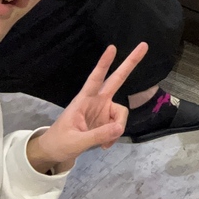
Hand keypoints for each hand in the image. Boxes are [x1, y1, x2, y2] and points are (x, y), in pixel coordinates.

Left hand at [27, 43, 148, 173]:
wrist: (54, 153)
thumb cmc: (59, 142)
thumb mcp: (76, 142)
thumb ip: (98, 135)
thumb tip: (119, 128)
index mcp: (84, 100)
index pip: (95, 78)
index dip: (104, 63)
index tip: (112, 47)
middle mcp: (97, 101)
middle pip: (116, 79)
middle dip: (130, 63)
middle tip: (144, 45)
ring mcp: (103, 110)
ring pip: (121, 113)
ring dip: (118, 127)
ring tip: (106, 143)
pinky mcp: (106, 121)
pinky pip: (119, 125)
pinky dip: (115, 136)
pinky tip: (105, 145)